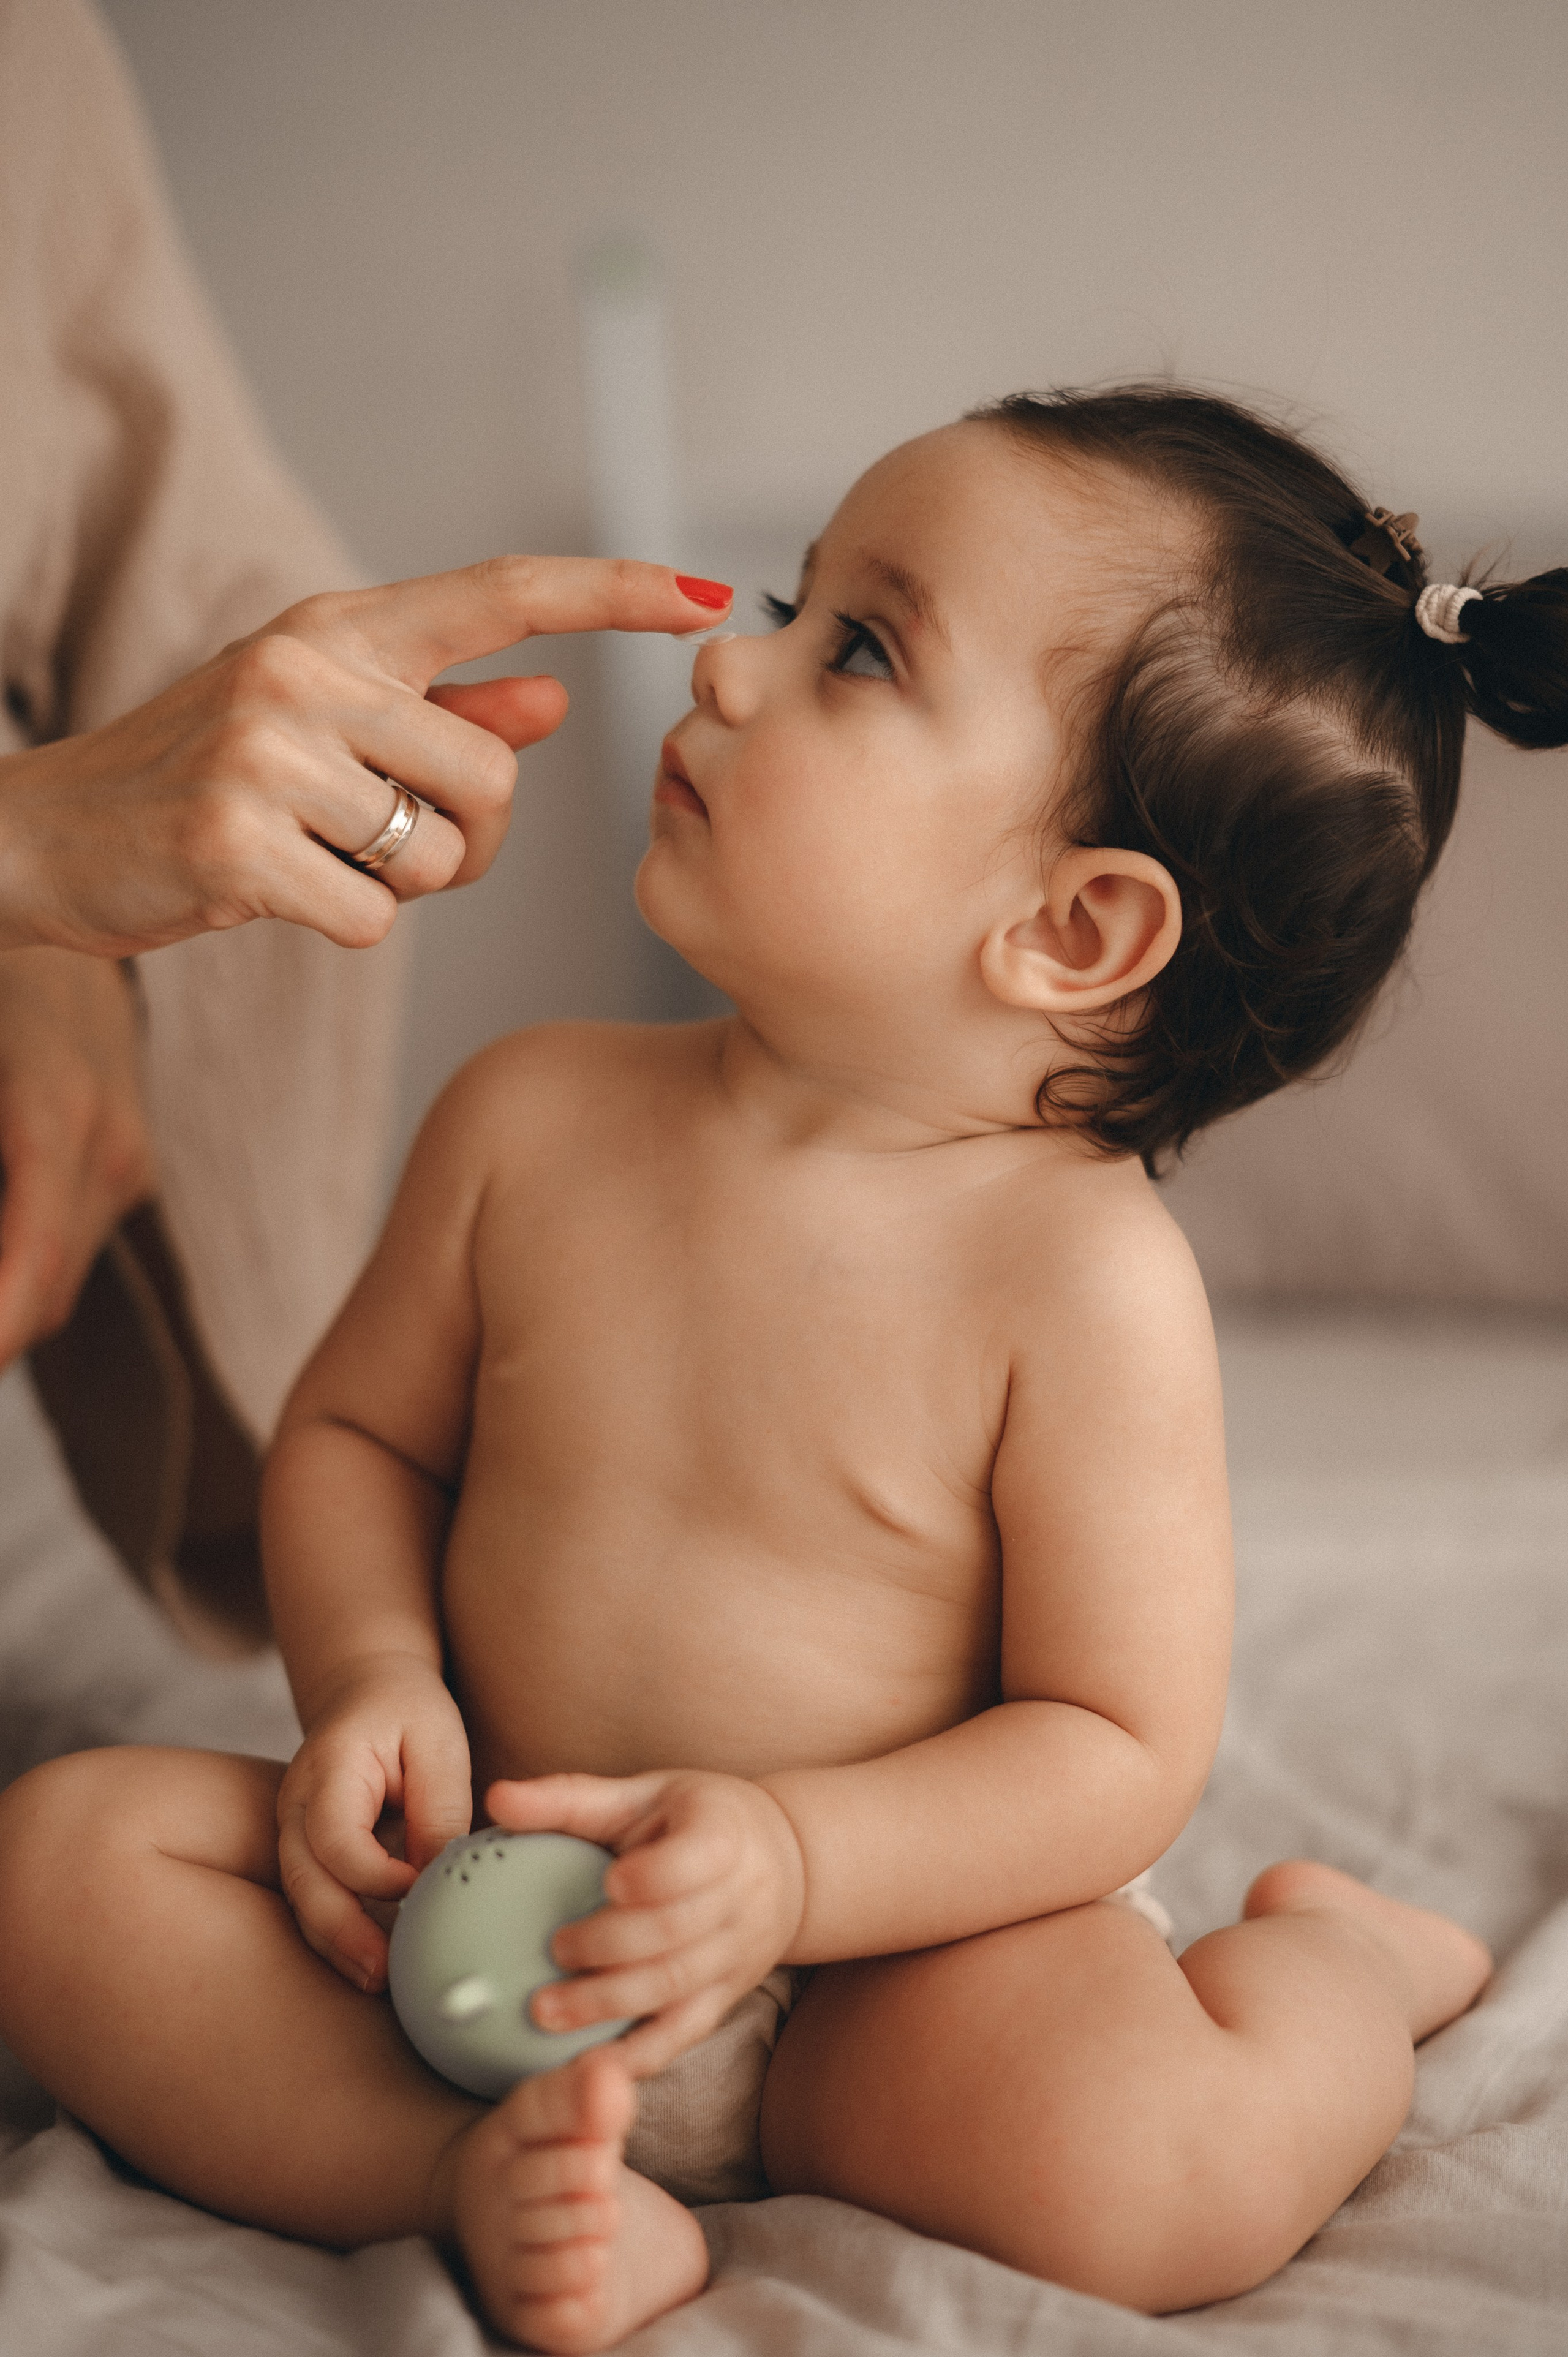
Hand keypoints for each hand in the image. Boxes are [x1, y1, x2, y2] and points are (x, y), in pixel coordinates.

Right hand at [0, 558, 731, 956]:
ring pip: (438, 855)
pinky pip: (375, 916)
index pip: (503, 592)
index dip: (616, 594)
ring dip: (403, 886)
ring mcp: (265, 751)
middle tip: (389, 845)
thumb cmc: (208, 779)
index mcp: (340, 627)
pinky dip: (344, 925)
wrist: (52, 836)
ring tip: (317, 857)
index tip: (710, 600)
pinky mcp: (237, 843)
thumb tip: (550, 701)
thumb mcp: (321, 723)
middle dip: (468, 841)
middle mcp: (305, 666)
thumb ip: (441, 714)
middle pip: (494, 779)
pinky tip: (275, 892)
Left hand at [0, 950, 153, 1365]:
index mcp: (57, 1115)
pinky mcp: (126, 1163)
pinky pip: (63, 1241)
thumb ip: (4, 1151)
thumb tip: (1, 1246)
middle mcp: (108, 1148)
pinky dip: (19, 1262)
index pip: (29, 1267)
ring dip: (8, 1298)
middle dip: (1, 1322)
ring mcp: (125, 1159)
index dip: (0, 1329)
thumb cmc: (1, 980)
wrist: (60, 889)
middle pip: (42, 1290)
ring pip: (55, 1276)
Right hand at [276, 1652, 472, 1992]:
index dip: (375, 1874)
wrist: (368, 1690)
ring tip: (378, 1981)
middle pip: (305, 1881)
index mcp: (327, 1768)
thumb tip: (439, 1879)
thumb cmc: (409, 1710)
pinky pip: (315, 1899)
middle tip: (383, 1974)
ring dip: (337, 1944)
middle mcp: (295, 1804)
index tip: (422, 1887)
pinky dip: (338, 1932)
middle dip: (342, 1933)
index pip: (335, 1837)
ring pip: (303, 1900)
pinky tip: (370, 1962)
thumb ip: (437, 1808)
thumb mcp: (438, 1743)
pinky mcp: (307, 1852)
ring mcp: (293, 1831)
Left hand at [486, 1768, 806, 2076]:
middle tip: (555, 1950)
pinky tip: (587, 2066)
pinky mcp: (725, 1997)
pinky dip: (637, 2055)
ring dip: (610, 2004)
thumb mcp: (646, 1794)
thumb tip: (497, 1798)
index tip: (609, 1882)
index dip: (655, 1876)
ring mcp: (735, 1955)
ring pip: (676, 1986)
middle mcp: (740, 1898)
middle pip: (677, 1932)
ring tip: (547, 2013)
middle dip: (612, 1947)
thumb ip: (571, 1799)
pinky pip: (683, 2033)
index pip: (697, 1858)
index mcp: (722, 1835)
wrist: (787, 1864)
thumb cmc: (697, 1819)